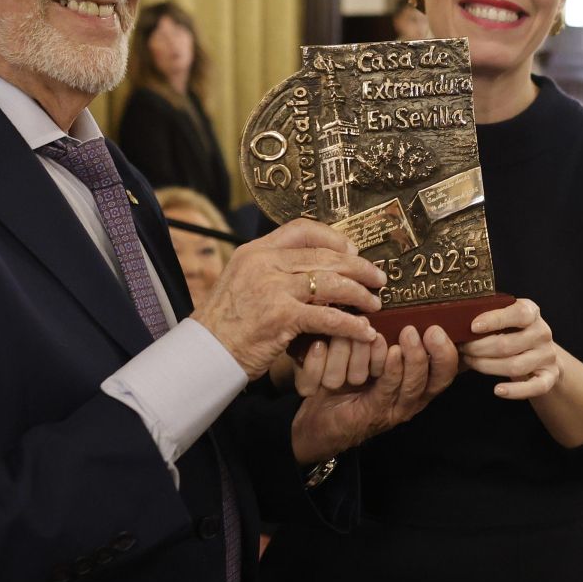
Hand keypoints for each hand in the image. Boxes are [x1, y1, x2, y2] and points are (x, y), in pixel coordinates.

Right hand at [192, 221, 383, 379]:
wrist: (204, 352)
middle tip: (378, 278)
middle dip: (358, 267)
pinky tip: (364, 331)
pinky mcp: (281, 316)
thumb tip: (308, 270)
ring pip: (332, 283)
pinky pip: (327, 316)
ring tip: (375, 303)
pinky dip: (351, 324)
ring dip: (359, 293)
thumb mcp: (242, 283)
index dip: (334, 238)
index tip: (353, 251)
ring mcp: (273, 288)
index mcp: (255, 251)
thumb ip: (271, 271)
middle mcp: (264, 262)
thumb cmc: (225, 324)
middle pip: (325, 256)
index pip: (303, 229)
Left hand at [290, 325, 459, 463]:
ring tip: (402, 334)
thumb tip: (401, 305)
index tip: (438, 329)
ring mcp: (392, 409)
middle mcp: (409, 399)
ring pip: (410, 386)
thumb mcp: (371, 357)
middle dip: (431, 354)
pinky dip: (389, 370)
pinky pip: (384, 391)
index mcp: (416, 384)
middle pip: (434, 381)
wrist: (319, 417)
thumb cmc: (347, 381)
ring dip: (409, 358)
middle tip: (424, 330)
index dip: (446, 353)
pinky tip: (388, 352)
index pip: (444, 372)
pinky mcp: (372, 413)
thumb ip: (389, 338)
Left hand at [458, 298, 558, 399]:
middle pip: (508, 344)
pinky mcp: (550, 377)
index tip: (473, 326)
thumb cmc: (513, 332)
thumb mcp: (505, 317)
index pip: (518, 313)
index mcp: (531, 312)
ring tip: (471, 362)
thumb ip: (488, 315)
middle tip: (462, 348)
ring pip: (515, 366)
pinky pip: (534, 387)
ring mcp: (547, 356)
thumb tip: (456, 319)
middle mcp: (542, 332)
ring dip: (487, 367)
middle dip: (479, 348)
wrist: (540, 354)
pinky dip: (515, 391)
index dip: (495, 320)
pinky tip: (498, 390)